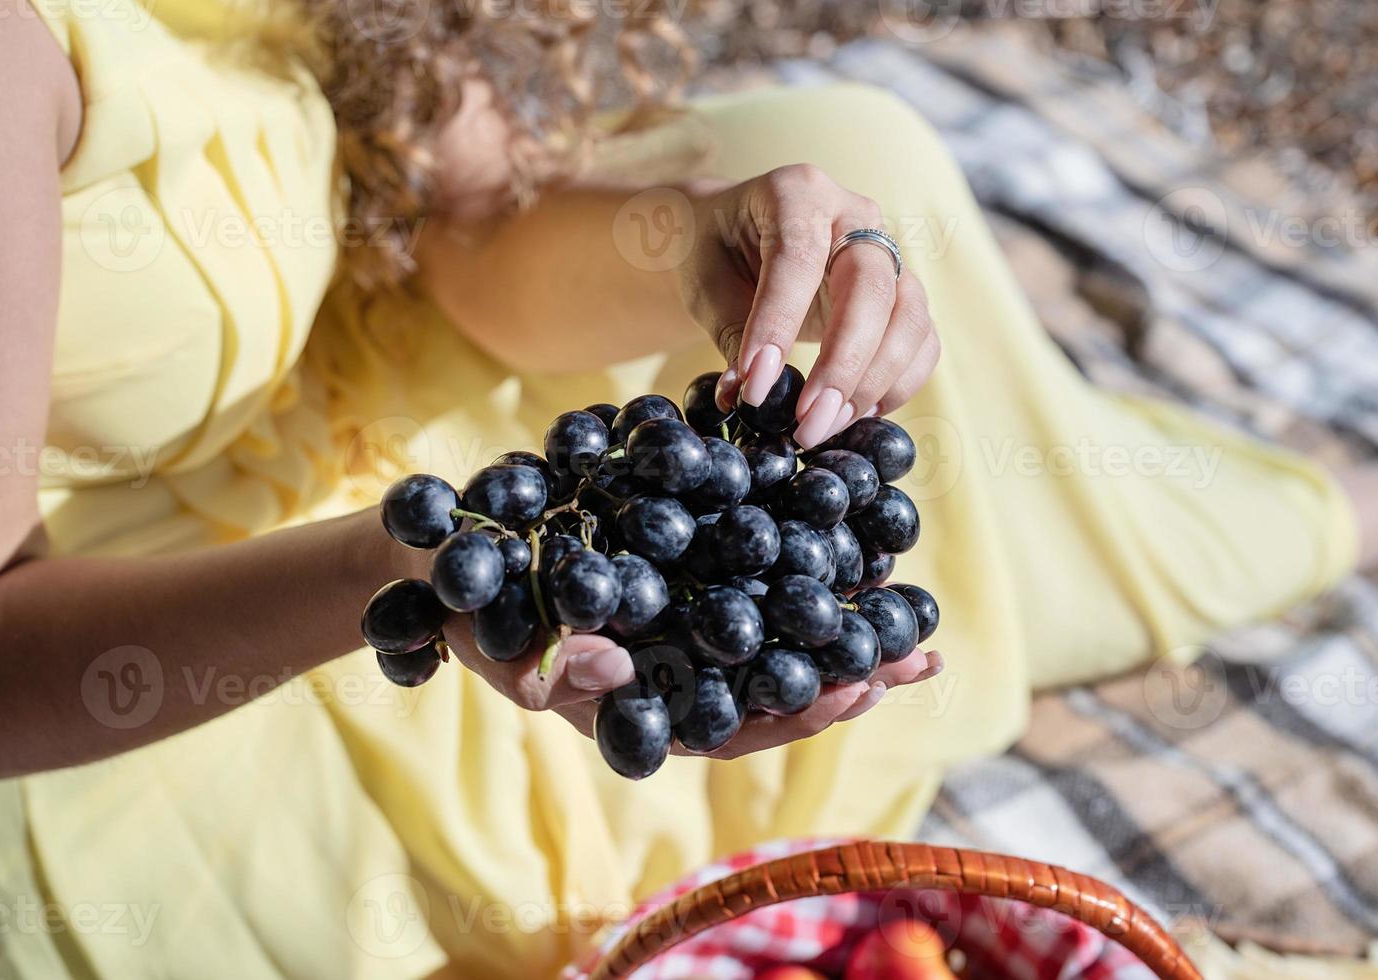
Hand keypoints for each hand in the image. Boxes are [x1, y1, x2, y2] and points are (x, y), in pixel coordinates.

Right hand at [433, 589, 943, 758]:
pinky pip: (756, 555)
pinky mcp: (691, 555)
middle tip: (919, 654)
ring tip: (907, 595)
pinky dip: (801, 540)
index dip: (801, 714)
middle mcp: (687, 664)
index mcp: (656, 706)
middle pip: (780, 677)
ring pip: (780, 618)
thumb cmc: (476, 618)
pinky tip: (845, 516)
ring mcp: (693, 610)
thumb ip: (549, 670)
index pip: (742, 724)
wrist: (458, 555)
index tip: (861, 689)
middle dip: (849, 669)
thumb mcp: (501, 649)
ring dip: (841, 609)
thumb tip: (611, 663)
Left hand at [678, 166, 940, 448]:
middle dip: (842, 365)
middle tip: (808, 422)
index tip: (755, 386)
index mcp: (798, 192)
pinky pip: (923, 340)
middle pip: (871, 288)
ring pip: (909, 318)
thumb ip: (728, 333)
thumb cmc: (716, 250)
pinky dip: (899, 383)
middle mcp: (854, 215)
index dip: (778, 326)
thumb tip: (744, 395)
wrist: (737, 234)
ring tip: (828, 425)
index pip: (798, 259)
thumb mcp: (704, 280)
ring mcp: (887, 253)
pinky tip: (858, 412)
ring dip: (875, 382)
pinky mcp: (903, 293)